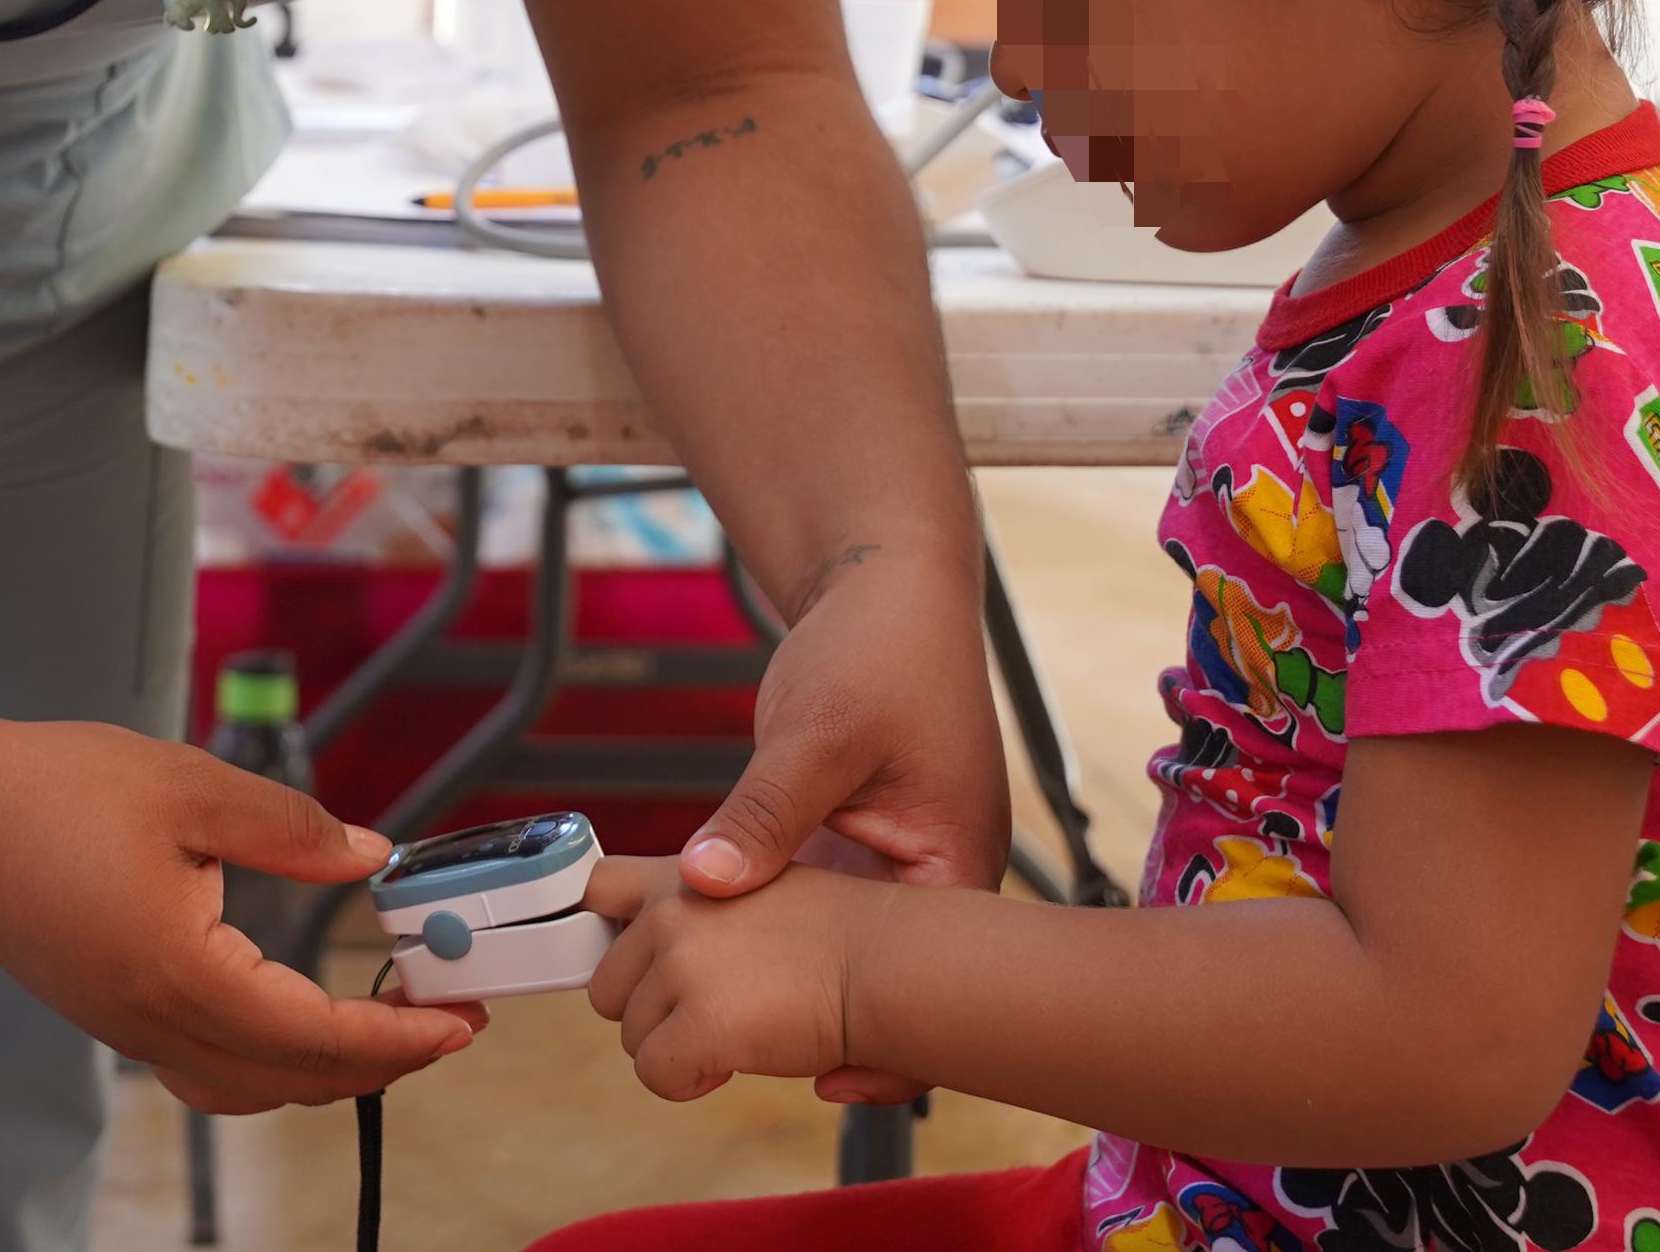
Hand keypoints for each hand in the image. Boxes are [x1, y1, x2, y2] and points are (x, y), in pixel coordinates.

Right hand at [0, 721, 479, 1112]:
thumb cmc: (51, 791)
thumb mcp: (188, 787)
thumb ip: (290, 827)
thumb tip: (374, 857)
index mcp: (181, 977)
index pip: (318, 1037)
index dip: (400, 1035)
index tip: (463, 1021)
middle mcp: (153, 1026)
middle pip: (294, 1081)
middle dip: (382, 1058)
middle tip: (447, 1015)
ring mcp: (125, 1032)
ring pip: (249, 1089)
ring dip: (326, 1068)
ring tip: (385, 1019)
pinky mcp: (107, 1017)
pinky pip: (207, 1072)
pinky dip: (269, 1064)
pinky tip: (290, 1017)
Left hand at [582, 854, 877, 1101]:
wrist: (894, 961)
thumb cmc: (848, 935)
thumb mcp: (764, 889)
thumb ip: (705, 907)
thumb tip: (653, 945)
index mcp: (687, 874)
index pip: (596, 887)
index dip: (592, 928)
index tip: (599, 956)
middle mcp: (673, 909)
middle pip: (606, 985)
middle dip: (652, 1011)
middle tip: (713, 1012)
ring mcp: (683, 962)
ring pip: (633, 1037)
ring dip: (678, 1047)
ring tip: (740, 1030)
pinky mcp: (701, 1019)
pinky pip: (657, 1075)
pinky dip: (690, 1083)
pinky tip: (736, 1062)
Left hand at [688, 542, 1006, 1101]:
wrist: (882, 581)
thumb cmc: (881, 646)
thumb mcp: (822, 730)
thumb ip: (766, 811)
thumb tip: (704, 884)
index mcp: (955, 860)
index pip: (935, 978)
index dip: (888, 1037)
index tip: (826, 1077)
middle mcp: (928, 876)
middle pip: (882, 976)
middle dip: (822, 1016)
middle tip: (744, 1052)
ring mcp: (887, 863)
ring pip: (834, 947)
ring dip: (778, 971)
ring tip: (716, 1016)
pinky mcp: (846, 843)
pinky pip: (804, 905)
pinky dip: (761, 924)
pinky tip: (706, 950)